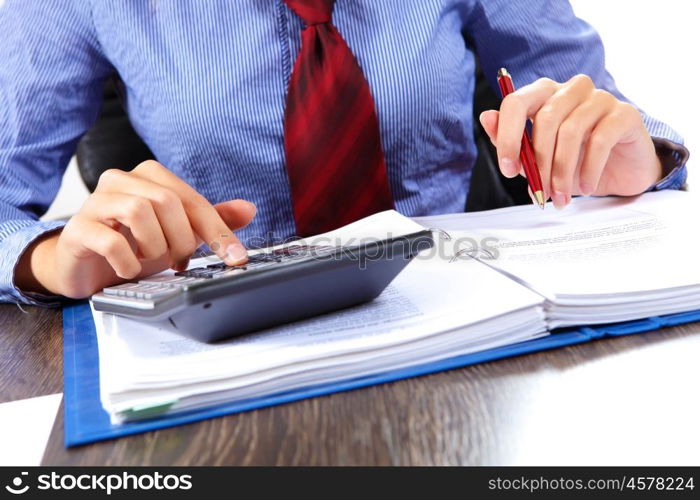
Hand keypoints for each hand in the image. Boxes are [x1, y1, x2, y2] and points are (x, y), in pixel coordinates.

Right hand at [15, 160, 256, 297]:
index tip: (236, 257)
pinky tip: (129, 269)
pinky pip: (110, 241)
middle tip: (178, 261)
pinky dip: (129, 262)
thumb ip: (210, 221)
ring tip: (149, 259)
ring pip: (139, 211)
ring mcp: (95, 202)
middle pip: (167, 201)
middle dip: (182, 239)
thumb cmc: (132, 244)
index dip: (218, 231)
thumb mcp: (177, 234)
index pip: (192, 199)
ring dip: (155, 246)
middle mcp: (120, 180)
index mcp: (149, 176)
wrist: (86, 267)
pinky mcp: (77, 229)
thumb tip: (249, 209)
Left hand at [479, 74, 662, 208]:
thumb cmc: (575, 162)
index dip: (508, 137)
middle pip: (545, 119)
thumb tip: (486, 117)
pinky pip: (600, 140)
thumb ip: (511, 142)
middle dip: (539, 163)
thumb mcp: (537, 159)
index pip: (516, 102)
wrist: (621, 171)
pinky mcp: (624, 113)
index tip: (508, 170)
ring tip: (560, 197)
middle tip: (539, 193)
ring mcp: (600, 98)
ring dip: (562, 172)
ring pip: (571, 131)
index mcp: (544, 94)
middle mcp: (572, 89)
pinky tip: (586, 187)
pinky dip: (588, 169)